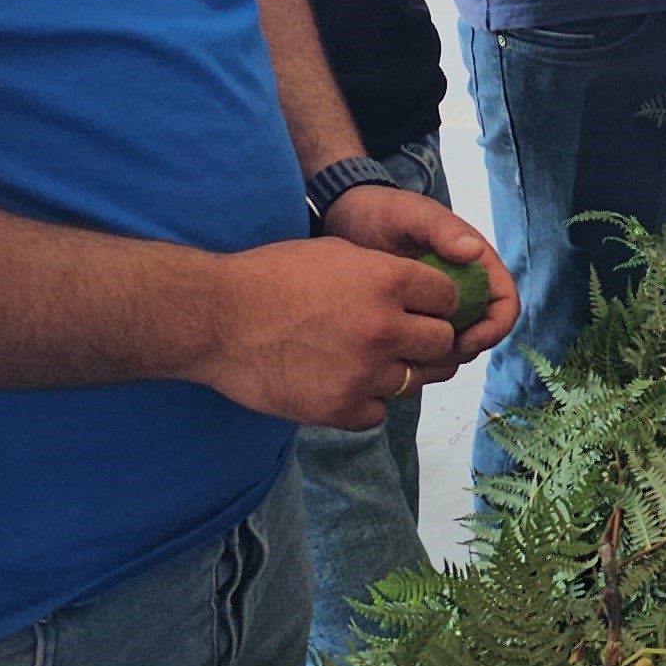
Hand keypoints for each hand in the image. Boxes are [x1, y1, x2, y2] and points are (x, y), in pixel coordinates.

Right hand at [197, 239, 467, 427]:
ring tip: (368, 359)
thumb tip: (423, 291)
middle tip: (402, 338)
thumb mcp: (338, 254)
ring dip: (398, 371)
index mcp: (388, 280)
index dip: (436, 302)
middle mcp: (385, 327)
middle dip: (426, 339)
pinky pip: (379, 412)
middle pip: (442, 343)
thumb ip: (387, 274)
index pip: (448, 298)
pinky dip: (366, 401)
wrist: (217, 319)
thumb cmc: (272, 277)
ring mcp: (365, 372)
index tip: (421, 307)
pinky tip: (343, 382)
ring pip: (415, 380)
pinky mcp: (340, 408)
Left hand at [312, 185, 521, 376]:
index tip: (463, 342)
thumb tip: (474, 250)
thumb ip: (442, 229)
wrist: (343, 220)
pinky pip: (427, 347)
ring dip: (442, 358)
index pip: (505, 304)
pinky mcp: (414, 318)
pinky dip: (419, 357)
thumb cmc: (382, 211)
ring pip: (457, 345)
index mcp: (476, 264)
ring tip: (408, 357)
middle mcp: (464, 288)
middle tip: (429, 357)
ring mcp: (439, 306)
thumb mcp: (411, 215)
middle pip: (484, 332)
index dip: (494, 329)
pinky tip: (393, 356)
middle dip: (464, 351)